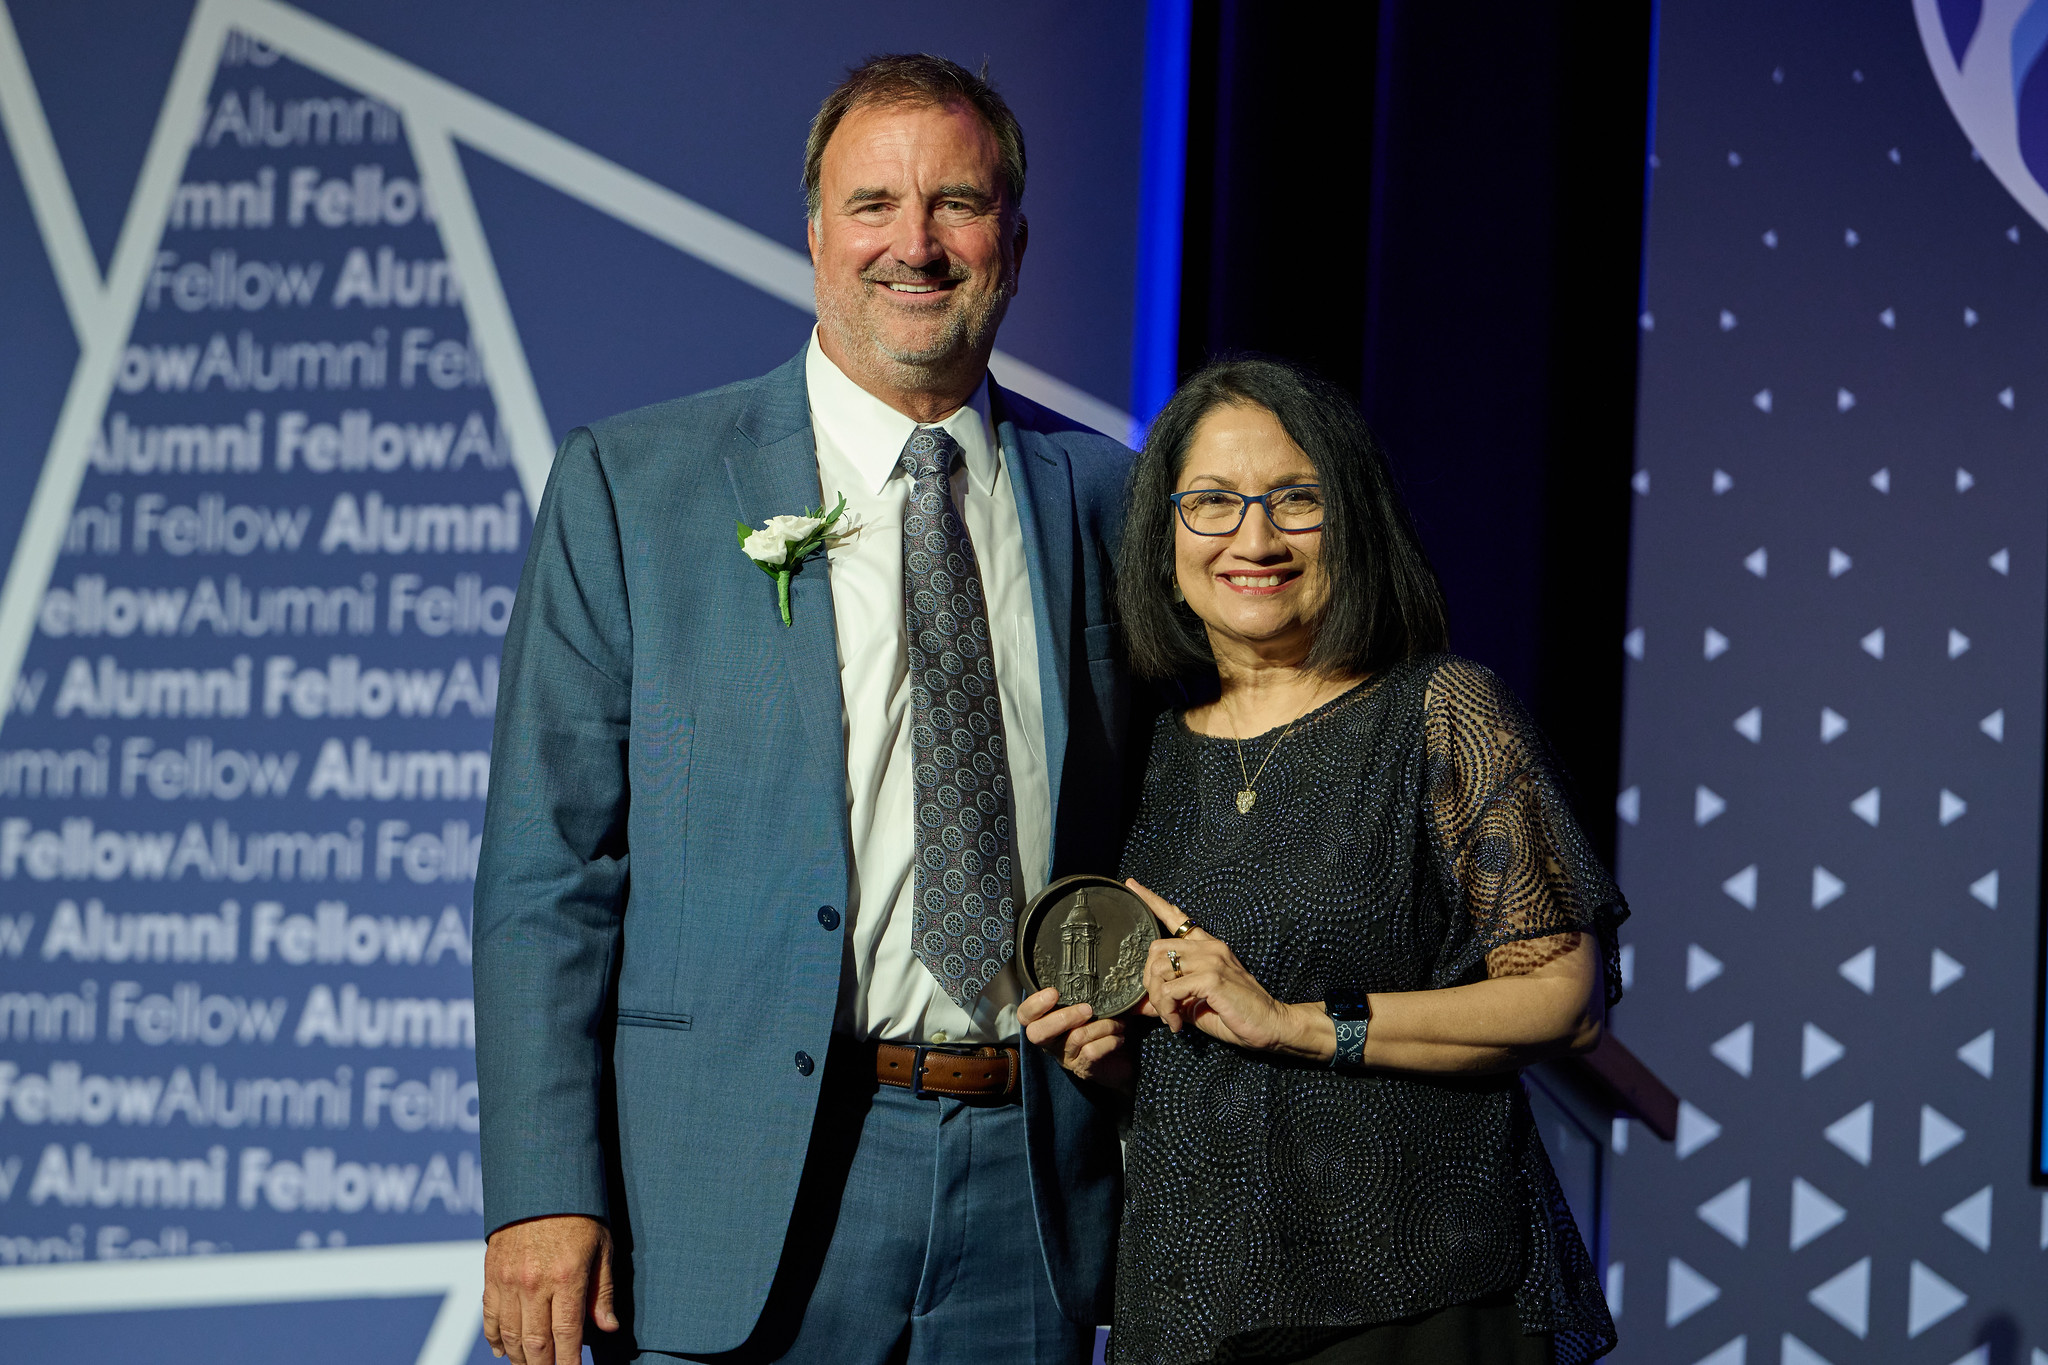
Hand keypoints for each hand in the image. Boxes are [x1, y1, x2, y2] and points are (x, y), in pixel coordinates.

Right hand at [482, 1214, 617, 1363]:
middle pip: (536, 1343)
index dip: (569, 1362)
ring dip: (520, 1358)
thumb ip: (602, 1290)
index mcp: (566, 1277)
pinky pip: (489, 1316)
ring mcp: (508, 1280)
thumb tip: (608, 1327)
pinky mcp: (491, 1274)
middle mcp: (534, 1283)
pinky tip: (503, 1351)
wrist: (538, 1178)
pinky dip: (495, 1338)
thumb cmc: (578, 1212)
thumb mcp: (602, 1246)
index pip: (567, 1335)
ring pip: (510, 1335)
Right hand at [1019, 985, 1135, 1093]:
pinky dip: (1109, 1041)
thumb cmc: (1104, 1024)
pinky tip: (1118, 1038)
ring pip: (1075, 1038)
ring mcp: (1065, 1057)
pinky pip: (1091, 1052)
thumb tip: (1107, 976)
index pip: (1025, 1015)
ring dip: (1102, 1026)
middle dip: (1063, 1018)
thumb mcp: (1093, 1005)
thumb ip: (1090, 991)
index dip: (1035, 1004)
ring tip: (1118, 1023)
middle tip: (1088, 1009)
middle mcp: (1051, 1041)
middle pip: (1037, 1033)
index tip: (1054, 992)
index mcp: (1047, 1021)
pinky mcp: (1082, 1068)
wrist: (1124, 1058)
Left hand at [1128, 879, 1320, 1057]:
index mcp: (1207, 947)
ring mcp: (1212, 959)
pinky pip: (1171, 989)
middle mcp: (1209, 947)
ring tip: (1171, 1018)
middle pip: (1156, 948)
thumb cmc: (1234, 1014)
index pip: (1176, 916)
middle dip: (1148, 981)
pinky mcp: (1213, 977)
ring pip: (1159, 969)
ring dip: (1158, 1000)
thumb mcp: (1194, 1004)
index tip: (1132, 885)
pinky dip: (1167, 1010)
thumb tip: (1138, 1005)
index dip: (1151, 900)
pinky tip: (1178, 1024)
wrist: (1270, 1026)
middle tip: (1160, 1006)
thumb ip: (1169, 998)